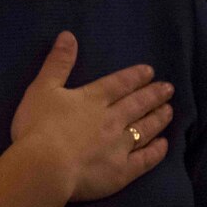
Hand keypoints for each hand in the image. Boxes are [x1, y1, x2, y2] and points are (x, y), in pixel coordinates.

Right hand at [10, 32, 173, 201]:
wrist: (44, 167)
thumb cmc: (38, 127)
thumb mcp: (42, 89)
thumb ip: (57, 63)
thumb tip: (68, 34)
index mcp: (93, 99)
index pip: (119, 84)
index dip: (135, 76)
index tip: (150, 71)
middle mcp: (112, 119)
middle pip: (137, 104)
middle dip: (153, 95)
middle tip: (169, 89)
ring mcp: (120, 146)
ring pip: (144, 129)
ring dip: (158, 119)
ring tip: (169, 111)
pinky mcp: (121, 171)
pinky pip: (145, 159)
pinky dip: (156, 151)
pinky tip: (164, 145)